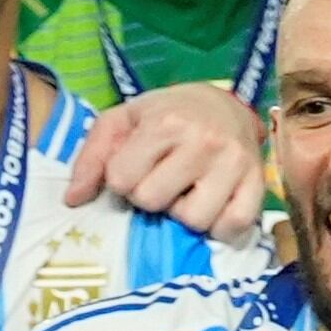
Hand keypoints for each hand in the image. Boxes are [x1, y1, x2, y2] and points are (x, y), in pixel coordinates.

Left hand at [55, 82, 272, 241]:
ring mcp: (234, 163)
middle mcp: (203, 141)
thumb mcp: (122, 121)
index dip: (123, 179)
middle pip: (154, 202)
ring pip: (193, 220)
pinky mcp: (257, 183)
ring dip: (184, 213)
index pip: (123, 179)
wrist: (223, 103)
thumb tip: (72, 200)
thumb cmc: (165, 115)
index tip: (137, 166)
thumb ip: (91, 157)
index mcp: (166, 122)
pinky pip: (231, 227)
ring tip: (188, 190)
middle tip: (164, 178)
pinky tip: (213, 205)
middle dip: (152, 196)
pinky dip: (219, 225)